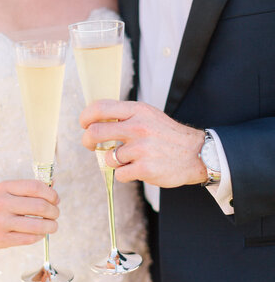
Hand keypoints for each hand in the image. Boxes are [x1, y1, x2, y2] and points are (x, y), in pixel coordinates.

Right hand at [0, 180, 59, 248]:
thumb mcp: (5, 190)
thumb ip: (27, 189)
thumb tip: (53, 187)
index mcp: (5, 187)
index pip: (36, 187)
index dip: (51, 194)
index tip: (55, 199)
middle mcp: (2, 203)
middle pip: (40, 207)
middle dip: (54, 211)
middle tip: (55, 214)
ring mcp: (0, 222)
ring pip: (37, 225)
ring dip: (51, 226)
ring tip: (52, 225)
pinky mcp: (0, 239)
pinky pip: (29, 238)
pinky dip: (39, 236)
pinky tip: (39, 233)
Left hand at [80, 100, 206, 187]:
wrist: (197, 153)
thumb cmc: (167, 135)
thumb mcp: (149, 115)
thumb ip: (125, 116)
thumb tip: (96, 120)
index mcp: (138, 111)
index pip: (101, 108)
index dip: (86, 116)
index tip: (84, 124)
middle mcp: (138, 127)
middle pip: (96, 132)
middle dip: (87, 141)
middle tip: (90, 145)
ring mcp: (141, 148)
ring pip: (109, 158)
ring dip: (115, 161)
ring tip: (131, 159)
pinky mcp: (145, 168)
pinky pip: (120, 174)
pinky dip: (125, 174)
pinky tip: (140, 168)